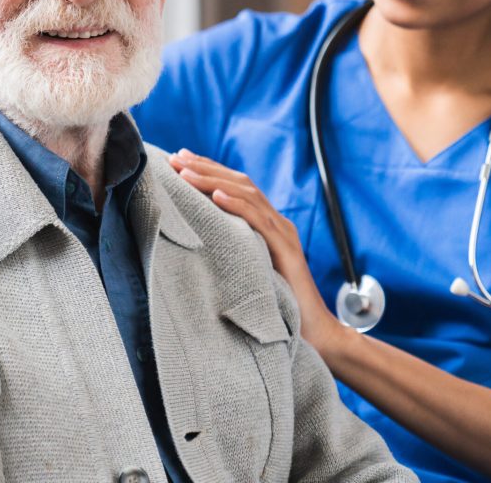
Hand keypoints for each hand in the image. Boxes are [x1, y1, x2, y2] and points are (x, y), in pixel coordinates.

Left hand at [168, 148, 345, 351]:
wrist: (314, 334)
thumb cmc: (276, 306)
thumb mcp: (246, 269)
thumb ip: (230, 250)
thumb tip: (192, 241)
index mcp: (268, 224)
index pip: (236, 186)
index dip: (209, 170)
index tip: (180, 160)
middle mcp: (278, 222)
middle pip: (240, 183)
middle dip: (206, 167)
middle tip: (176, 157)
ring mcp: (284, 233)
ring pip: (247, 195)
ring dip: (214, 180)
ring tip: (186, 172)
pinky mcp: (287, 250)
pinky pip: (260, 221)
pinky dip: (237, 205)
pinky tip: (216, 196)